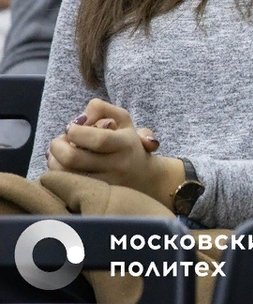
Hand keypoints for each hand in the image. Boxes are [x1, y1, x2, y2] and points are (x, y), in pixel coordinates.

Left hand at [47, 99, 179, 206]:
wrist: (145, 178)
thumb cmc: (129, 144)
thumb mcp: (123, 119)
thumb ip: (101, 108)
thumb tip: (80, 119)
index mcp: (125, 144)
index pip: (97, 139)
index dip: (76, 131)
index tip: (72, 127)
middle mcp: (117, 166)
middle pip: (74, 158)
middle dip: (57, 146)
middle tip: (60, 140)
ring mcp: (106, 184)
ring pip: (66, 174)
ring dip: (54, 160)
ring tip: (59, 153)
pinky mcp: (96, 197)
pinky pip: (67, 186)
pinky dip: (56, 173)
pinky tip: (61, 165)